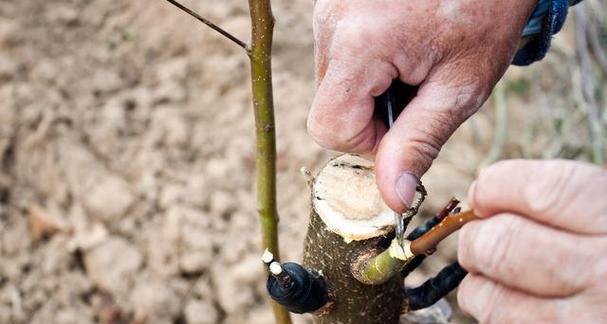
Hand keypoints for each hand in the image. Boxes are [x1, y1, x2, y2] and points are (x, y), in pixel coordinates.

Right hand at [307, 0, 536, 211]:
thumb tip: (391, 197)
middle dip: (371, 115)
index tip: (409, 123)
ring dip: (368, 89)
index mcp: (358, 44)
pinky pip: (335, 56)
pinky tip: (399, 44)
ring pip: (331, 84)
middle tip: (418, 88)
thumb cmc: (486, 11)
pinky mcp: (332, 1)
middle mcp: (330, 21)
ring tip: (412, 60)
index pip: (329, 129)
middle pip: (328, 107)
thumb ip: (419, 143)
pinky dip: (364, 65)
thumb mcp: (460, 86)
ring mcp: (327, 7)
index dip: (368, 142)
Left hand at [458, 160, 606, 322]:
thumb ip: (572, 202)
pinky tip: (511, 305)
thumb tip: (489, 193)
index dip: (495, 186)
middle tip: (478, 238)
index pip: (539, 191)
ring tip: (488, 274)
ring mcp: (590, 322)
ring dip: (477, 284)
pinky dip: (495, 315)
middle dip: (475, 237)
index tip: (482, 193)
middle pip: (502, 243)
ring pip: (493, 298)